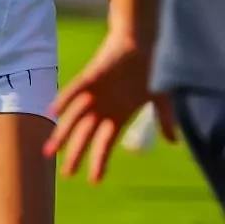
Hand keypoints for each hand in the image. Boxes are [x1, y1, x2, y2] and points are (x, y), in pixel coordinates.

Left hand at [44, 28, 177, 182]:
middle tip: (67, 174)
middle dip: (75, 155)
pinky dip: (65, 99)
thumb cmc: (148, 70)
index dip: (100, 162)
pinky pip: (75, 90)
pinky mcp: (91, 77)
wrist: (141, 43)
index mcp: (116, 117)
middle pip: (85, 136)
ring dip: (62, 134)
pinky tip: (54, 111)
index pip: (105, 145)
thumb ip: (164, 120)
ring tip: (50, 151)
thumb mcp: (159, 99)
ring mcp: (94, 95)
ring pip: (74, 119)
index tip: (95, 181)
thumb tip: (174, 142)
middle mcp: (101, 109)